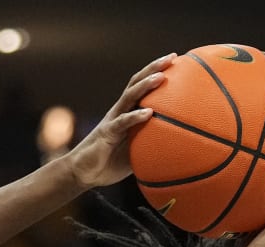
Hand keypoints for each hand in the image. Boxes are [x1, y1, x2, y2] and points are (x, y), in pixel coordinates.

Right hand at [65, 54, 172, 188]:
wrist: (83, 173)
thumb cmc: (110, 162)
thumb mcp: (137, 151)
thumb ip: (154, 143)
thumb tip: (181, 146)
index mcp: (127, 111)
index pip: (142, 86)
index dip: (156, 71)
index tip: (176, 60)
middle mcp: (120, 110)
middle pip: (136, 83)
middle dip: (154, 68)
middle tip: (172, 57)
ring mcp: (112, 120)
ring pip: (129, 97)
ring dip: (145, 85)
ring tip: (161, 77)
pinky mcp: (107, 134)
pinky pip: (122, 123)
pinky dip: (135, 116)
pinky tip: (148, 113)